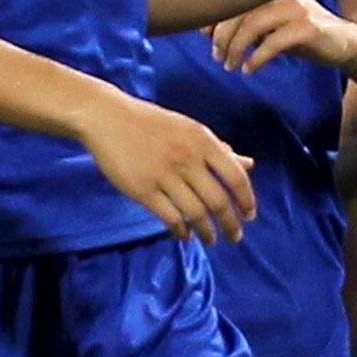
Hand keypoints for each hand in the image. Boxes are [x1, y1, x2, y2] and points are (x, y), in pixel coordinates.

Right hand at [82, 93, 259, 241]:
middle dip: (231, 224)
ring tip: (211, 239)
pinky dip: (181, 231)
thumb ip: (220, 150)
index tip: (249, 216)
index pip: (236, 178)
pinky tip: (184, 235)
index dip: (247, 200)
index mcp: (203, 141)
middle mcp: (187, 159)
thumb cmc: (153, 124)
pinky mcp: (142, 189)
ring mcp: (164, 175)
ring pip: (196, 213)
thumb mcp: (191, 130)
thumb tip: (249, 165)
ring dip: (207, 232)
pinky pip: (169, 217)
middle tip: (235, 237)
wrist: (107, 117)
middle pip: (218, 201)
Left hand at [212, 0, 356, 74]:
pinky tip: (249, 70)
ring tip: (229, 65)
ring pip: (253, 25)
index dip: (215, 17)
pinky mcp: (308, 29)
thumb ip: (244, 25)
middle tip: (216, 56)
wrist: (346, 45)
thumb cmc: (304, 36)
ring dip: (236, 48)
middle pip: (240, 11)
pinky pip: (273, 43)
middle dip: (222, 36)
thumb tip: (206, 31)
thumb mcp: (271, 27)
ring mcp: (297, 10)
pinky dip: (256, 59)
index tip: (204, 37)